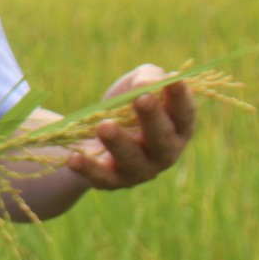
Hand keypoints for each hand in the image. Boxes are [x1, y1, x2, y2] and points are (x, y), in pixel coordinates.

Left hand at [63, 64, 196, 188]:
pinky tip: (74, 158)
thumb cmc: (125, 106)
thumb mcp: (136, 84)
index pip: (184, 114)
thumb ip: (147, 78)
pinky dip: (88, 168)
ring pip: (132, 160)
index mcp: (177, 129)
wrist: (91, 137)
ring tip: (104, 126)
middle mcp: (164, 153)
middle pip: (162, 139)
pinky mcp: (113, 182)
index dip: (181, 98)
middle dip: (153, 119)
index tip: (174, 81)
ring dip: (119, 143)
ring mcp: (140, 170)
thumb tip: (148, 83)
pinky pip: (101, 177)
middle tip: (142, 99)